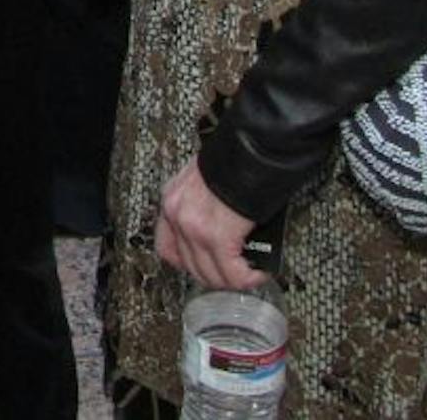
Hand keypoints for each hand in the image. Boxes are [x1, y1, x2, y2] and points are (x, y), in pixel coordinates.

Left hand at [155, 157, 266, 290]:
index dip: (191, 263)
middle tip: (235, 274)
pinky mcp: (217, 235)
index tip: (209, 265)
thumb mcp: (207, 182)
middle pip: (189, 266)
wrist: (252, 145)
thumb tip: (225, 230)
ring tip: (249, 274)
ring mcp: (193, 225)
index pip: (168, 246)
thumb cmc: (237, 158)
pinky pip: (231, 273)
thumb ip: (206, 207)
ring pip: (209, 274)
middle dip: (216, 275)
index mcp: (173, 198)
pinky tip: (258, 273)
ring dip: (232, 280)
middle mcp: (176, 212)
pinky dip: (247, 278)